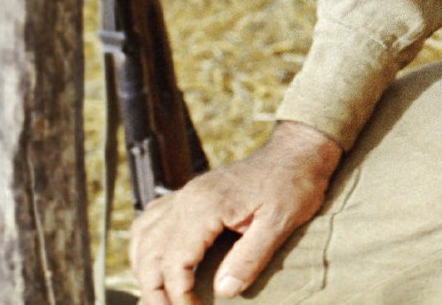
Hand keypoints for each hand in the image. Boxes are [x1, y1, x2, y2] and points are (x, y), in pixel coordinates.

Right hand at [131, 120, 341, 302]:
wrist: (298, 151)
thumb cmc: (294, 184)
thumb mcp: (281, 222)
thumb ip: (250, 258)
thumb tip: (223, 292)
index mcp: (205, 206)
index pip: (175, 261)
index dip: (179, 294)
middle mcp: (186, 198)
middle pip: (150, 254)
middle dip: (154, 291)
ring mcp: (185, 193)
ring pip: (143, 238)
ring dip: (144, 271)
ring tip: (161, 298)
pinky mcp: (189, 194)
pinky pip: (150, 220)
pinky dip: (145, 247)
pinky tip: (154, 263)